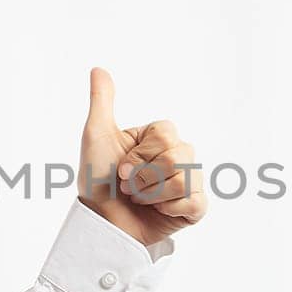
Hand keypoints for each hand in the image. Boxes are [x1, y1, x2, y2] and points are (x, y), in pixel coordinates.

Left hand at [77, 67, 207, 245]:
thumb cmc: (97, 181)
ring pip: (186, 179)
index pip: (166, 134)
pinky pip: (196, 202)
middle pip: (179, 154)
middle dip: (144, 176)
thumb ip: (102, 102)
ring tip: (140, 199)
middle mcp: (177, 157)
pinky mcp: (193, 209)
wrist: (101, 224)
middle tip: (128, 186)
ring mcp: (187, 182)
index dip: (140, 154)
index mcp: (159, 138)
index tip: (121, 166)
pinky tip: (158, 211)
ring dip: (153, 193)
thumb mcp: (96, 136)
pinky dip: (170, 209)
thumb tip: (98, 68)